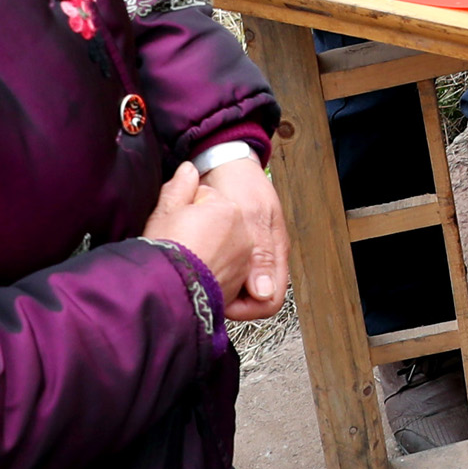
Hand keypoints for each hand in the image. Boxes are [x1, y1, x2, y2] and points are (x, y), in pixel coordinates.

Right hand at [142, 160, 258, 317]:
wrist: (169, 293)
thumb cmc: (165, 251)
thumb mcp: (165, 212)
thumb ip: (180, 187)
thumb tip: (188, 169)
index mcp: (228, 209)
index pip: (205, 200)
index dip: (185, 211)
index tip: (174, 224)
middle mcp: (243, 233)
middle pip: (218, 223)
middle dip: (202, 229)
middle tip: (179, 243)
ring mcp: (243, 260)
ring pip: (223, 246)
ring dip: (209, 250)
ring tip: (186, 260)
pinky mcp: (238, 283)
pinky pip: (225, 269)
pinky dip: (213, 270)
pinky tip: (194, 275)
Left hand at [199, 156, 287, 321]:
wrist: (223, 160)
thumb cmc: (240, 182)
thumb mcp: (252, 214)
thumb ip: (260, 252)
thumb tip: (264, 293)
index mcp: (274, 253)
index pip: (269, 301)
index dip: (246, 308)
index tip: (221, 300)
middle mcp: (262, 260)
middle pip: (250, 300)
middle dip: (227, 298)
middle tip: (203, 284)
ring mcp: (246, 256)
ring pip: (235, 289)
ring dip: (216, 284)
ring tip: (195, 271)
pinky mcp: (230, 251)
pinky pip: (222, 273)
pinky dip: (207, 271)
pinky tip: (193, 259)